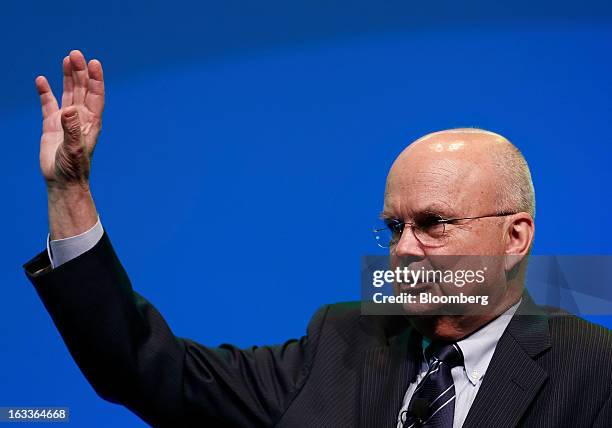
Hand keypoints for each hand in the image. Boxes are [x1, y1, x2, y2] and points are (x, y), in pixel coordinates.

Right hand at [35, 50, 104, 191]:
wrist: (62, 181)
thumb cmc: (73, 167)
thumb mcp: (74, 148)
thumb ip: (72, 128)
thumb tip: (69, 109)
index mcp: (91, 122)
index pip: (95, 95)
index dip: (96, 79)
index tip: (94, 62)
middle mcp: (80, 118)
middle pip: (82, 89)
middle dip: (80, 72)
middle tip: (75, 54)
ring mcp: (66, 120)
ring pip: (68, 93)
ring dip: (68, 77)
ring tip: (67, 59)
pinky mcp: (52, 126)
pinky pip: (49, 104)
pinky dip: (46, 92)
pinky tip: (41, 80)